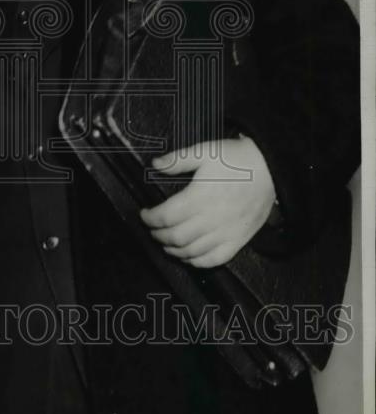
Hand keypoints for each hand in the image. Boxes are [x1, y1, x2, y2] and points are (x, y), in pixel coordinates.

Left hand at [139, 136, 275, 267]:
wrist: (270, 169)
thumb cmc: (236, 159)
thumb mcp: (205, 151)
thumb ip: (178, 159)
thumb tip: (155, 164)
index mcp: (199, 197)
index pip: (166, 216)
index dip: (150, 218)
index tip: (144, 214)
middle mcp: (211, 218)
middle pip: (175, 237)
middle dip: (158, 235)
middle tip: (152, 229)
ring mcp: (226, 232)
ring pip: (192, 251)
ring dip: (173, 250)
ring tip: (165, 243)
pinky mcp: (238, 240)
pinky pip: (214, 259)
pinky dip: (197, 262)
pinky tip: (188, 256)